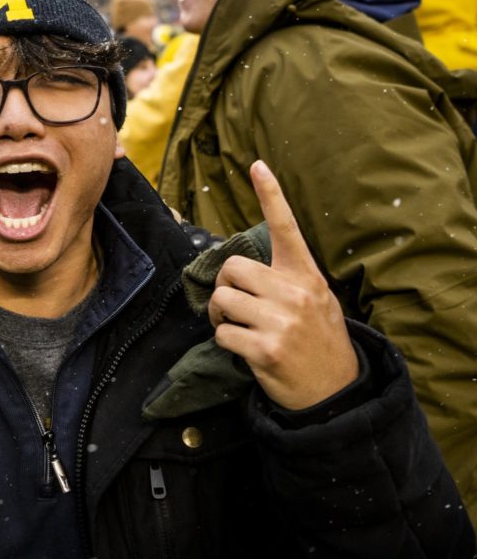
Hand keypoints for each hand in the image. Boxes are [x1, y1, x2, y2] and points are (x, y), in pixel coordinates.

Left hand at [207, 161, 357, 409]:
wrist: (337, 392)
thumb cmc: (318, 341)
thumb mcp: (316, 301)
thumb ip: (286, 280)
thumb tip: (242, 270)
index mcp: (306, 276)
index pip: (287, 228)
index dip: (271, 195)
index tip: (257, 166)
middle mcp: (295, 293)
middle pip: (232, 268)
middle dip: (224, 286)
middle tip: (233, 305)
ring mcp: (281, 321)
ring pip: (222, 300)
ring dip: (220, 316)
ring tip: (239, 327)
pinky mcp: (265, 348)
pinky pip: (221, 333)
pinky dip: (225, 342)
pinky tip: (245, 350)